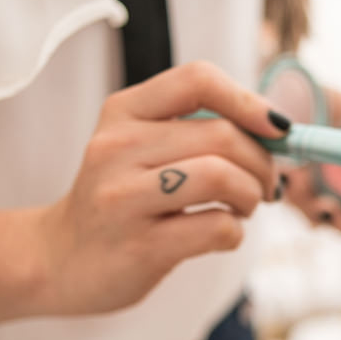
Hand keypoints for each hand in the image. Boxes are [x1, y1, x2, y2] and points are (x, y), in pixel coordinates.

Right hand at [34, 61, 288, 314]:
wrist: (61, 259)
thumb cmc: (123, 199)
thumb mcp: (143, 149)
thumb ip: (199, 131)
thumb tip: (279, 132)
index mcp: (124, 111)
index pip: (198, 79)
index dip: (250, 101)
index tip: (279, 129)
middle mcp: (117, 147)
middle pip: (222, 135)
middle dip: (263, 162)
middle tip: (267, 186)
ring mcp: (124, 197)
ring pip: (222, 176)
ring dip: (251, 196)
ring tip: (242, 208)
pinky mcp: (140, 245)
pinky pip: (217, 227)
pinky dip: (235, 232)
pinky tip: (221, 235)